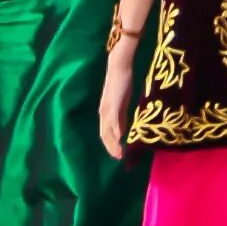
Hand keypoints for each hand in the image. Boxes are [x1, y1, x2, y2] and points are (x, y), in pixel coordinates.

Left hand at [98, 41, 136, 160]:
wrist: (119, 67)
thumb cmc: (121, 84)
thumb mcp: (121, 103)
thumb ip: (121, 117)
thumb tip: (122, 131)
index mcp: (105, 113)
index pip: (105, 133)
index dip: (110, 145)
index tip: (117, 155)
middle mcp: (104, 112)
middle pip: (105, 134)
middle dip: (111, 147)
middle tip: (119, 158)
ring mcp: (108, 108)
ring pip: (109, 129)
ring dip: (114, 142)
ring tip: (120, 152)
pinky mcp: (114, 102)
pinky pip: (115, 118)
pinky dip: (117, 129)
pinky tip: (121, 137)